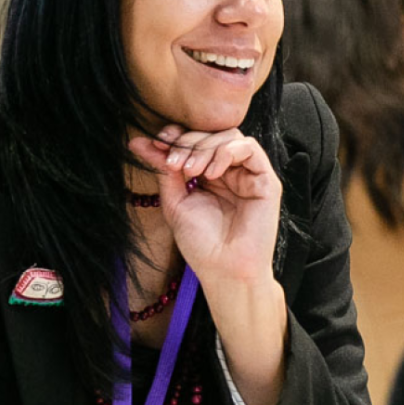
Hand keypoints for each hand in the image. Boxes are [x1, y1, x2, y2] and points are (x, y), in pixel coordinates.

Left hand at [129, 124, 280, 287]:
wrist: (224, 270)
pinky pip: (250, 148)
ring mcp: (248, 175)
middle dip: (188, 142)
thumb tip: (137, 142)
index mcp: (209, 176)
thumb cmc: (202, 244)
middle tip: (174, 163)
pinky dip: (228, 152)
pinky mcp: (266, 181)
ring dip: (206, 147)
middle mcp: (230, 172)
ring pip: (230, 136)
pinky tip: (212, 173)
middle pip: (212, 134)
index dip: (177, 136)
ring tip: (192, 170)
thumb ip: (163, 169)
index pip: (196, 140)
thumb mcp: (174, 201)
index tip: (157, 143)